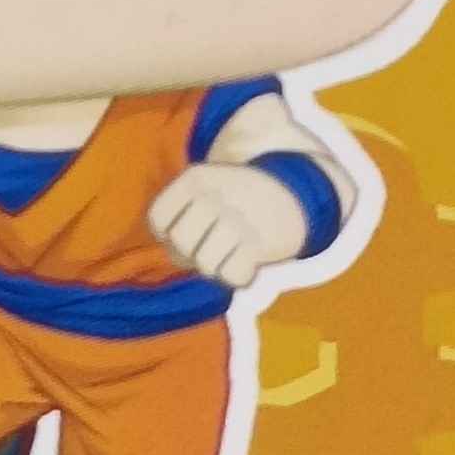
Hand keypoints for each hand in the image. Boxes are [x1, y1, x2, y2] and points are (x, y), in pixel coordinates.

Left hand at [149, 160, 315, 290]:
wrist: (296, 192)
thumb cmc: (239, 199)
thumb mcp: (207, 190)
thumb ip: (182, 218)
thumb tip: (175, 257)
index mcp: (196, 179)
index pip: (158, 218)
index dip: (165, 235)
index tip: (184, 232)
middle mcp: (214, 196)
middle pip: (180, 244)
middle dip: (190, 255)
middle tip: (208, 248)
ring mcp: (238, 219)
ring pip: (205, 265)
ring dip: (216, 268)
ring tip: (228, 255)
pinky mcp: (260, 242)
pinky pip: (233, 276)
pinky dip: (239, 275)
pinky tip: (246, 262)